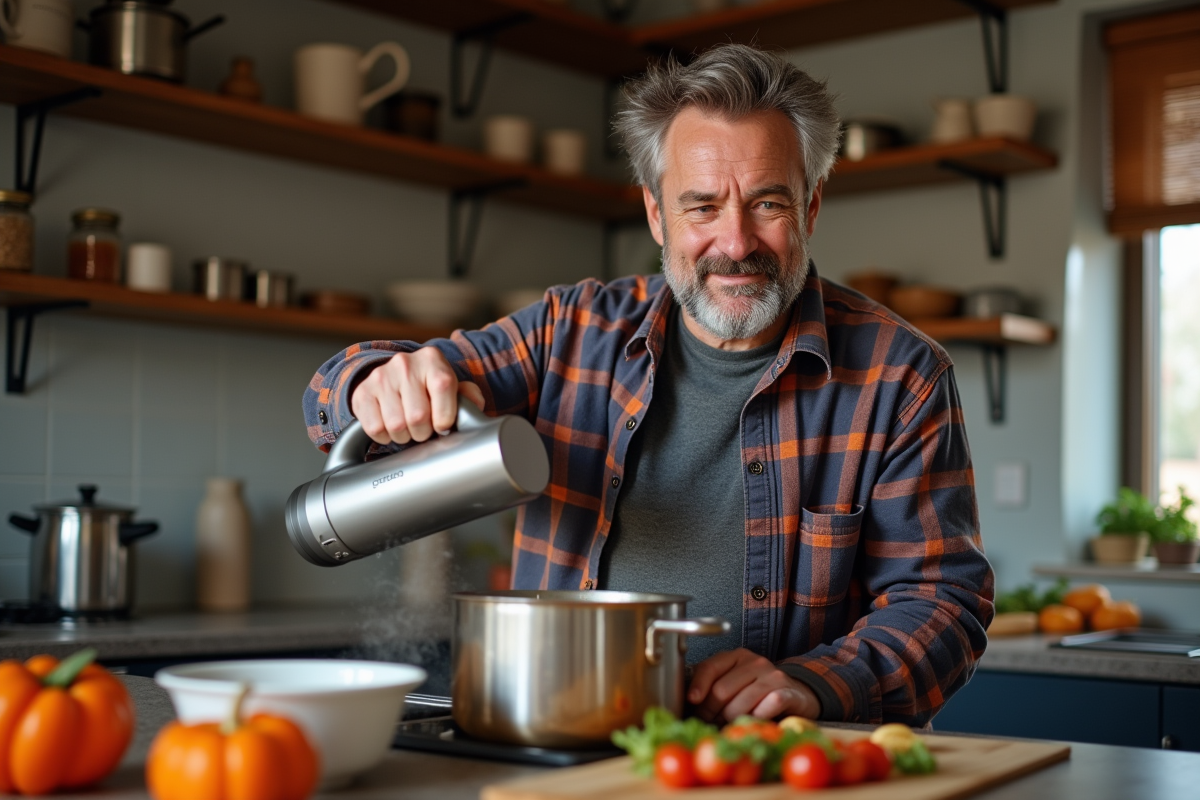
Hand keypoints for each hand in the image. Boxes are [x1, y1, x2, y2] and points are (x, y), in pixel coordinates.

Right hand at [349, 348, 485, 444]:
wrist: (393, 377)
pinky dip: (384, 437)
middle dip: (424, 432)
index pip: (443, 389)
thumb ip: (468, 396)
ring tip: (408, 428)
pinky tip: (390, 427)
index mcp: (432, 359)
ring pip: (396, 426)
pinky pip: (375, 429)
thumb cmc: (427, 386)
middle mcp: (405, 363)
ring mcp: (381, 376)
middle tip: (424, 429)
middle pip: (418, 416)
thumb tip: (475, 407)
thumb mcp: (451, 386)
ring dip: (405, 436)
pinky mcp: (362, 392)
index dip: (445, 417)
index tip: (443, 425)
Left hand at [688, 648, 819, 723]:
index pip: (710, 667)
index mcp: (736, 656)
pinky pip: (766, 707)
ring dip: (731, 719)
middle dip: (711, 711)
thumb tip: (690, 702)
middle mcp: (755, 662)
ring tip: (730, 725)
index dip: (698, 686)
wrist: (798, 694)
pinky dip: (756, 719)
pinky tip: (753, 721)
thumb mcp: (734, 682)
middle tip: (710, 723)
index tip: (692, 701)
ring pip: (741, 702)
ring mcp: (773, 676)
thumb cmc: (758, 691)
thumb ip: (713, 686)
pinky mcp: (788, 692)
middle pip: (722, 689)